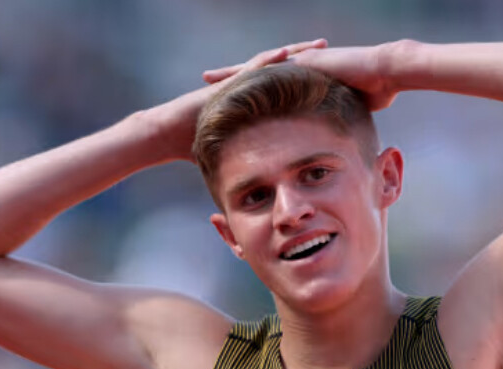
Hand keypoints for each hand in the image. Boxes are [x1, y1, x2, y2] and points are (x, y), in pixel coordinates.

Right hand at [151, 40, 328, 160]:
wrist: (166, 134)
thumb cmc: (195, 146)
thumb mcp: (234, 156)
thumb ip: (252, 164)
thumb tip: (271, 189)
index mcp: (255, 103)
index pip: (289, 88)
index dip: (311, 82)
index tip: (336, 78)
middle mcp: (249, 88)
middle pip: (286, 70)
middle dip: (311, 61)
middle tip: (335, 51)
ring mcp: (238, 83)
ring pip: (272, 63)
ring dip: (296, 53)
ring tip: (320, 45)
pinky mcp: (227, 84)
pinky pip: (251, 69)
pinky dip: (268, 61)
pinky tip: (286, 54)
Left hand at [203, 41, 400, 111]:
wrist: (386, 72)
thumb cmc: (375, 93)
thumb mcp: (347, 113)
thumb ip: (336, 124)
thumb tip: (336, 147)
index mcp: (304, 79)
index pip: (271, 88)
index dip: (250, 93)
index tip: (230, 101)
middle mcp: (298, 67)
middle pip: (257, 73)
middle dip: (233, 79)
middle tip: (207, 83)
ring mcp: (300, 61)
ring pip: (258, 66)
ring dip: (234, 72)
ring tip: (209, 77)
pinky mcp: (305, 60)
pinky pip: (273, 65)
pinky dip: (253, 69)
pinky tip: (234, 75)